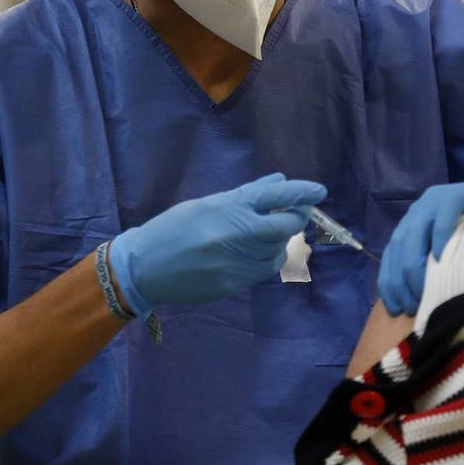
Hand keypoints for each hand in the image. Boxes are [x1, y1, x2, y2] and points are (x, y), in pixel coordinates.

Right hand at [108, 173, 326, 314]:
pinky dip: (268, 260)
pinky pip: (263, 271)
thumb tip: (278, 181)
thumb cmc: (173, 228)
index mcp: (229, 206)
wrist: (144, 267)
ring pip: (278, 251)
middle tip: (296, 214)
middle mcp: (237, 232)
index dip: (301, 192)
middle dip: (296, 219)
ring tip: (269, 235)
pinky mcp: (234, 283)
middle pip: (285, 225)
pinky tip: (257, 254)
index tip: (319, 191)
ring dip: (281, 242)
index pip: (275, 195)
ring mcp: (237, 260)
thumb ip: (246, 195)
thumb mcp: (208, 203)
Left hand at [377, 160, 463, 315]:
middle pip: (399, 246)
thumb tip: (420, 302)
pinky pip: (444, 214)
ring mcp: (437, 198)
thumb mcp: (453, 249)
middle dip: (400, 280)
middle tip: (412, 307)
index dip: (389, 281)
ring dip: (414, 265)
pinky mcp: (458, 193)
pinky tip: (440, 258)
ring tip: (422, 291)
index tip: (394, 309)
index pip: (392, 253)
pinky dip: (439, 236)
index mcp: (414, 222)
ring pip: (414, 232)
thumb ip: (435, 264)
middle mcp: (420, 208)